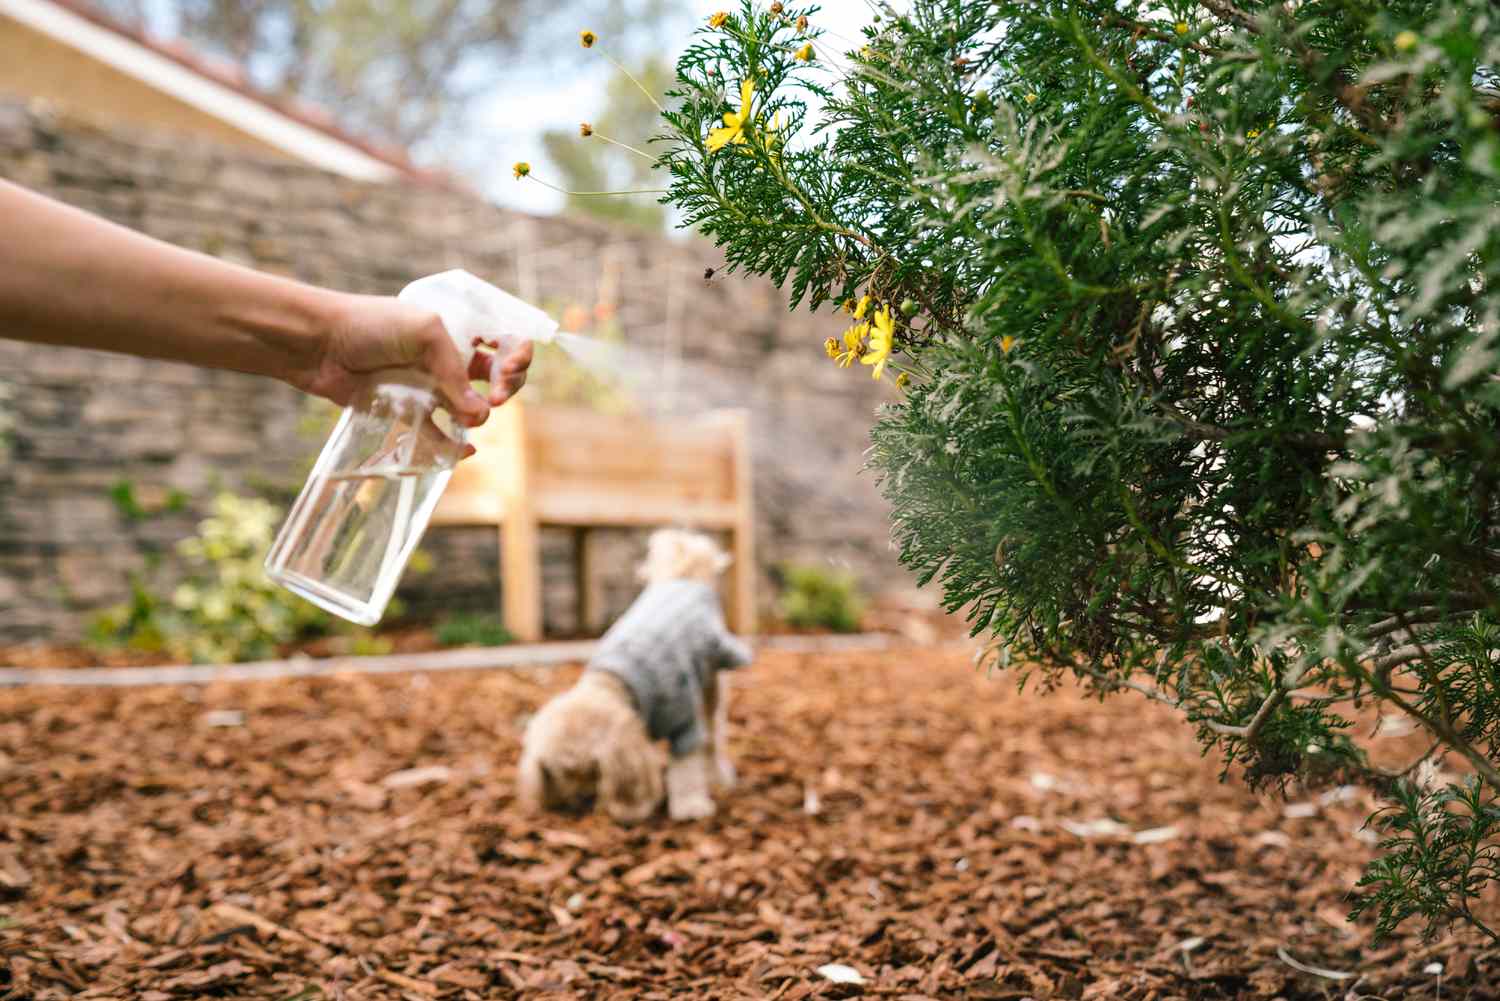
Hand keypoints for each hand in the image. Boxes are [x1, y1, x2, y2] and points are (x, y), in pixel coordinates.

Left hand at [292, 292, 533, 426]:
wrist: (320, 344)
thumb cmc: (371, 324)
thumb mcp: (424, 331)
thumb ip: (455, 371)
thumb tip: (478, 415)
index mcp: (459, 331)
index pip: (505, 344)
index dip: (517, 357)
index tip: (509, 367)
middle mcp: (449, 360)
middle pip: (498, 379)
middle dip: (508, 388)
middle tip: (498, 397)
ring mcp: (430, 388)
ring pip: (470, 411)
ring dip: (478, 417)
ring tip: (470, 419)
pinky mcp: (408, 413)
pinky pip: (438, 436)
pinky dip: (452, 446)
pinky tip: (463, 449)